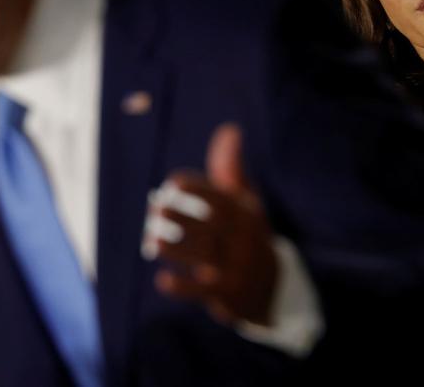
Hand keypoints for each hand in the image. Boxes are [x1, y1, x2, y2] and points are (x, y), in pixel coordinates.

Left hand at [146, 123, 277, 325]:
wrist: (272, 287)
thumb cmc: (247, 234)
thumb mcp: (244, 203)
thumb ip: (230, 169)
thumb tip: (229, 129)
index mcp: (247, 215)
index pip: (222, 199)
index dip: (197, 188)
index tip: (171, 183)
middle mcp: (245, 240)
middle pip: (211, 226)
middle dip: (181, 216)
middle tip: (154, 209)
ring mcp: (238, 268)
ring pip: (203, 256)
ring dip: (175, 248)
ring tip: (151, 240)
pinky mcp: (228, 294)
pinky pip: (202, 290)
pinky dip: (182, 286)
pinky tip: (162, 280)